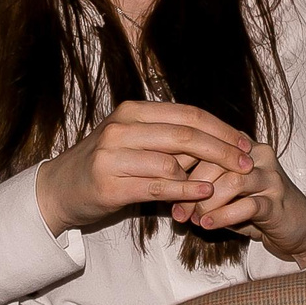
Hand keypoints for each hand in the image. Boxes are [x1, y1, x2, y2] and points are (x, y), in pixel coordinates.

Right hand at [35, 100, 256, 236]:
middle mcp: (122, 128)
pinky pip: (159, 186)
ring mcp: (113, 156)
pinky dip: (186, 190)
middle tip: (247, 161)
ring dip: (207, 172)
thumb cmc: (104, 165)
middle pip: (185, 134)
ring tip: (231, 180)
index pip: (187, 114)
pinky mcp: (111, 185)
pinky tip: (205, 193)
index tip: (244, 142)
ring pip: (173, 160)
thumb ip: (167, 137)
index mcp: (132, 111)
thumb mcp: (132, 140)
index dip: (221, 128)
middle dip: (223, 148)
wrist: (58, 189)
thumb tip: (218, 139)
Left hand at [172, 141, 305, 265]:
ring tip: (193, 218)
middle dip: (192, 187)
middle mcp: (258, 155)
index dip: (181, 165)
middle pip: (217, 161)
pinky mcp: (278, 201)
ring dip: (208, 203)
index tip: (164, 186)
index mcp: (242, 145)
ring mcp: (271, 177)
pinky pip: (248, 205)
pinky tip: (208, 225)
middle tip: (178, 210)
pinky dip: (223, 216)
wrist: (296, 225)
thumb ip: (200, 186)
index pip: (206, 143)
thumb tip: (165, 191)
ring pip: (233, 181)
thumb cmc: (254, 207)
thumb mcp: (224, 192)